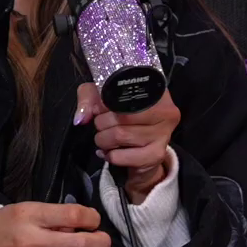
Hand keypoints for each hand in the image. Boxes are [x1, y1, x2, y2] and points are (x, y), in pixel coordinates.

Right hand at [0, 202, 112, 246]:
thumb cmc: (3, 229)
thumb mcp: (24, 211)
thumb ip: (53, 216)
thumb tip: (82, 226)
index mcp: (29, 217)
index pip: (73, 215)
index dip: (92, 218)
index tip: (94, 221)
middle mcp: (31, 244)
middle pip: (81, 246)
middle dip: (101, 243)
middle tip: (103, 241)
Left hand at [76, 83, 179, 202]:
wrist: (141, 153)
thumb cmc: (124, 119)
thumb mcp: (104, 99)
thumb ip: (89, 99)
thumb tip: (81, 118)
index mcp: (156, 90)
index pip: (125, 93)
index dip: (106, 103)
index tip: (100, 109)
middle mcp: (165, 111)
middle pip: (122, 116)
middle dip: (102, 123)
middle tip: (102, 126)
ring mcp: (163, 134)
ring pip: (120, 135)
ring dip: (104, 140)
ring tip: (104, 139)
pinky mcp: (156, 154)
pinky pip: (122, 156)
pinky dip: (110, 156)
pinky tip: (110, 152)